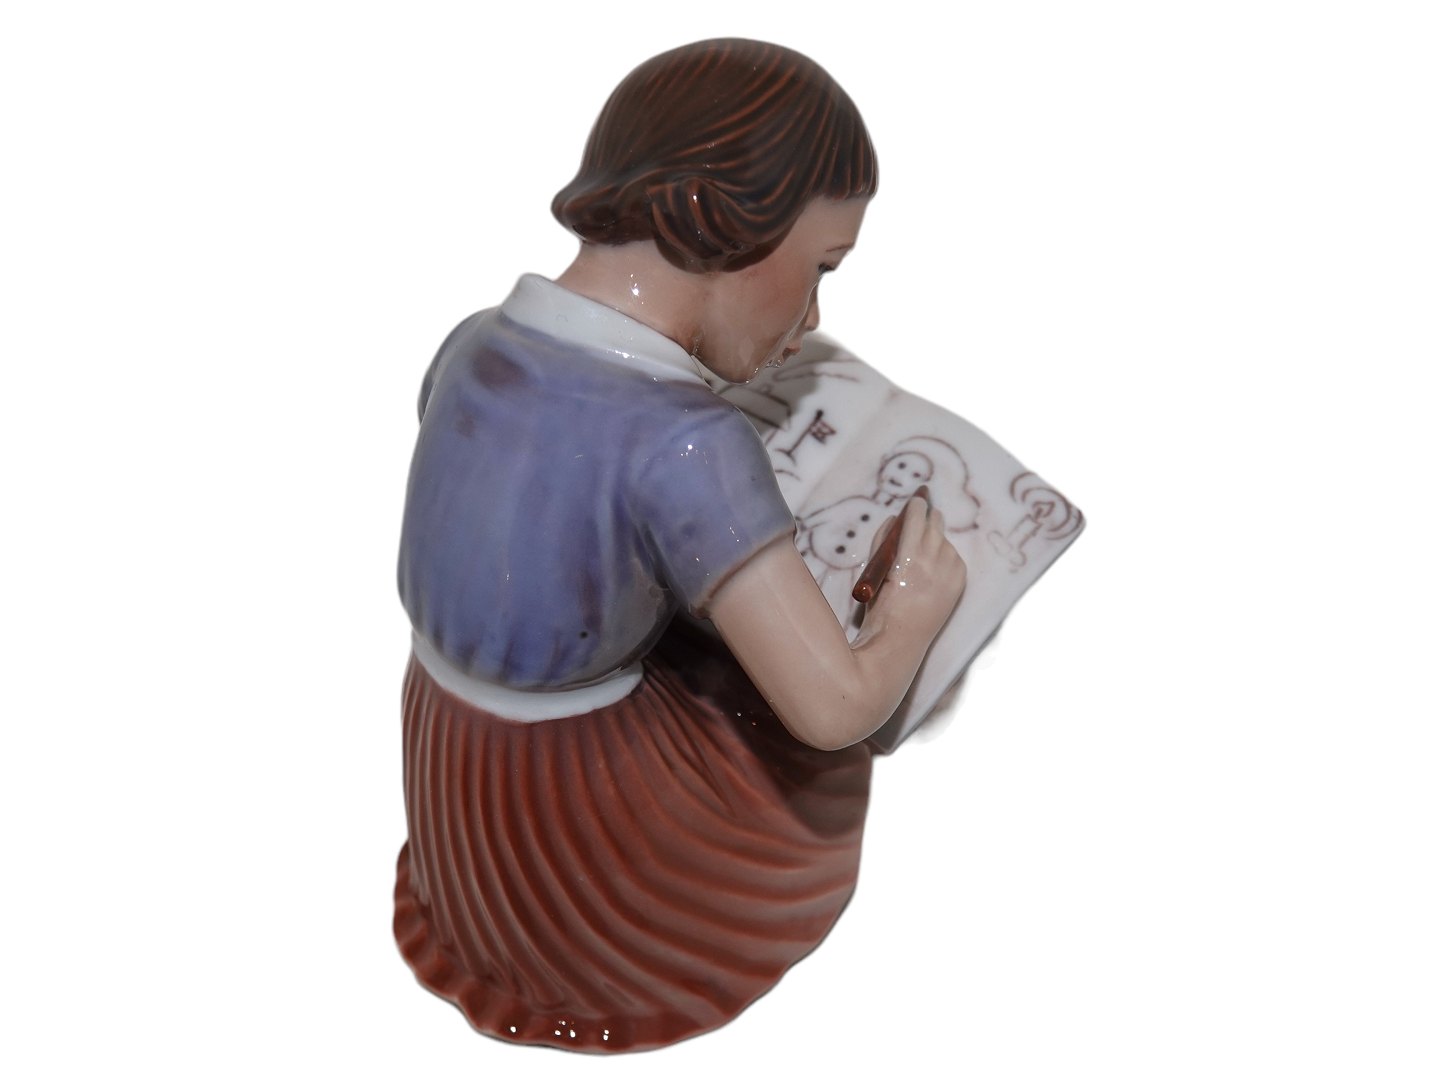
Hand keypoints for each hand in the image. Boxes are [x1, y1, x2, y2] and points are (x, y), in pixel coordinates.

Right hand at [870, 492, 966, 636]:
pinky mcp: (960, 583)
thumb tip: (894, 519)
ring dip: (935, 538)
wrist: (900, 640)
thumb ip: (883, 540)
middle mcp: (934, 561)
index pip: (917, 516)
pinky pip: (955, 557)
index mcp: (909, 557)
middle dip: (927, 517)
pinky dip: (945, 557)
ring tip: (922, 552)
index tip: (914, 502)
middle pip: (936, 522)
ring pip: (946, 540)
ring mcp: (950, 573)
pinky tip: (932, 570)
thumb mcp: (874, 571)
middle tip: (920, 518)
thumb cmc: (880, 607)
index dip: (915, 506)